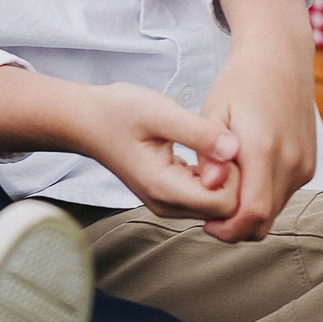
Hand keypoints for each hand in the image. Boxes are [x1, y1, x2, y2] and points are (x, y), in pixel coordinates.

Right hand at [0, 63, 233, 215]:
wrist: (87, 120)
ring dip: (224, 179)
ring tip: (212, 144)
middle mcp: (168, 206)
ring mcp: (168, 206)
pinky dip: (214, 179)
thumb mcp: (160, 111)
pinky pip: (207, 200)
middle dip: (232, 178)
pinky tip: (206, 153)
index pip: (224, 202)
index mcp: (165, 188)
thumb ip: (199, 132)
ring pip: (218, 208)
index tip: (222, 142)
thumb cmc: (119, 111)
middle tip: (220, 141)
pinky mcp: (169, 199)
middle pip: (225, 210)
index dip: (233, 173)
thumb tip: (235, 148)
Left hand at [191, 0, 319, 239]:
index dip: (229, 229)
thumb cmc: (239, 82)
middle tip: (209, 214)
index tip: (206, 225)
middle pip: (265, 220)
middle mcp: (291, 161)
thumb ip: (208, 152)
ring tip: (223, 192)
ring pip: (276, 210)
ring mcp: (304, 165)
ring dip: (250, 211)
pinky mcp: (309, 164)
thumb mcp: (214, 110)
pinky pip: (284, 195)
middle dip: (236, 225)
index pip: (252, 212)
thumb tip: (207, 187)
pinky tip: (243, 178)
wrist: (280, 59)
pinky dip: (264, 196)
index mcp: (263, 148)